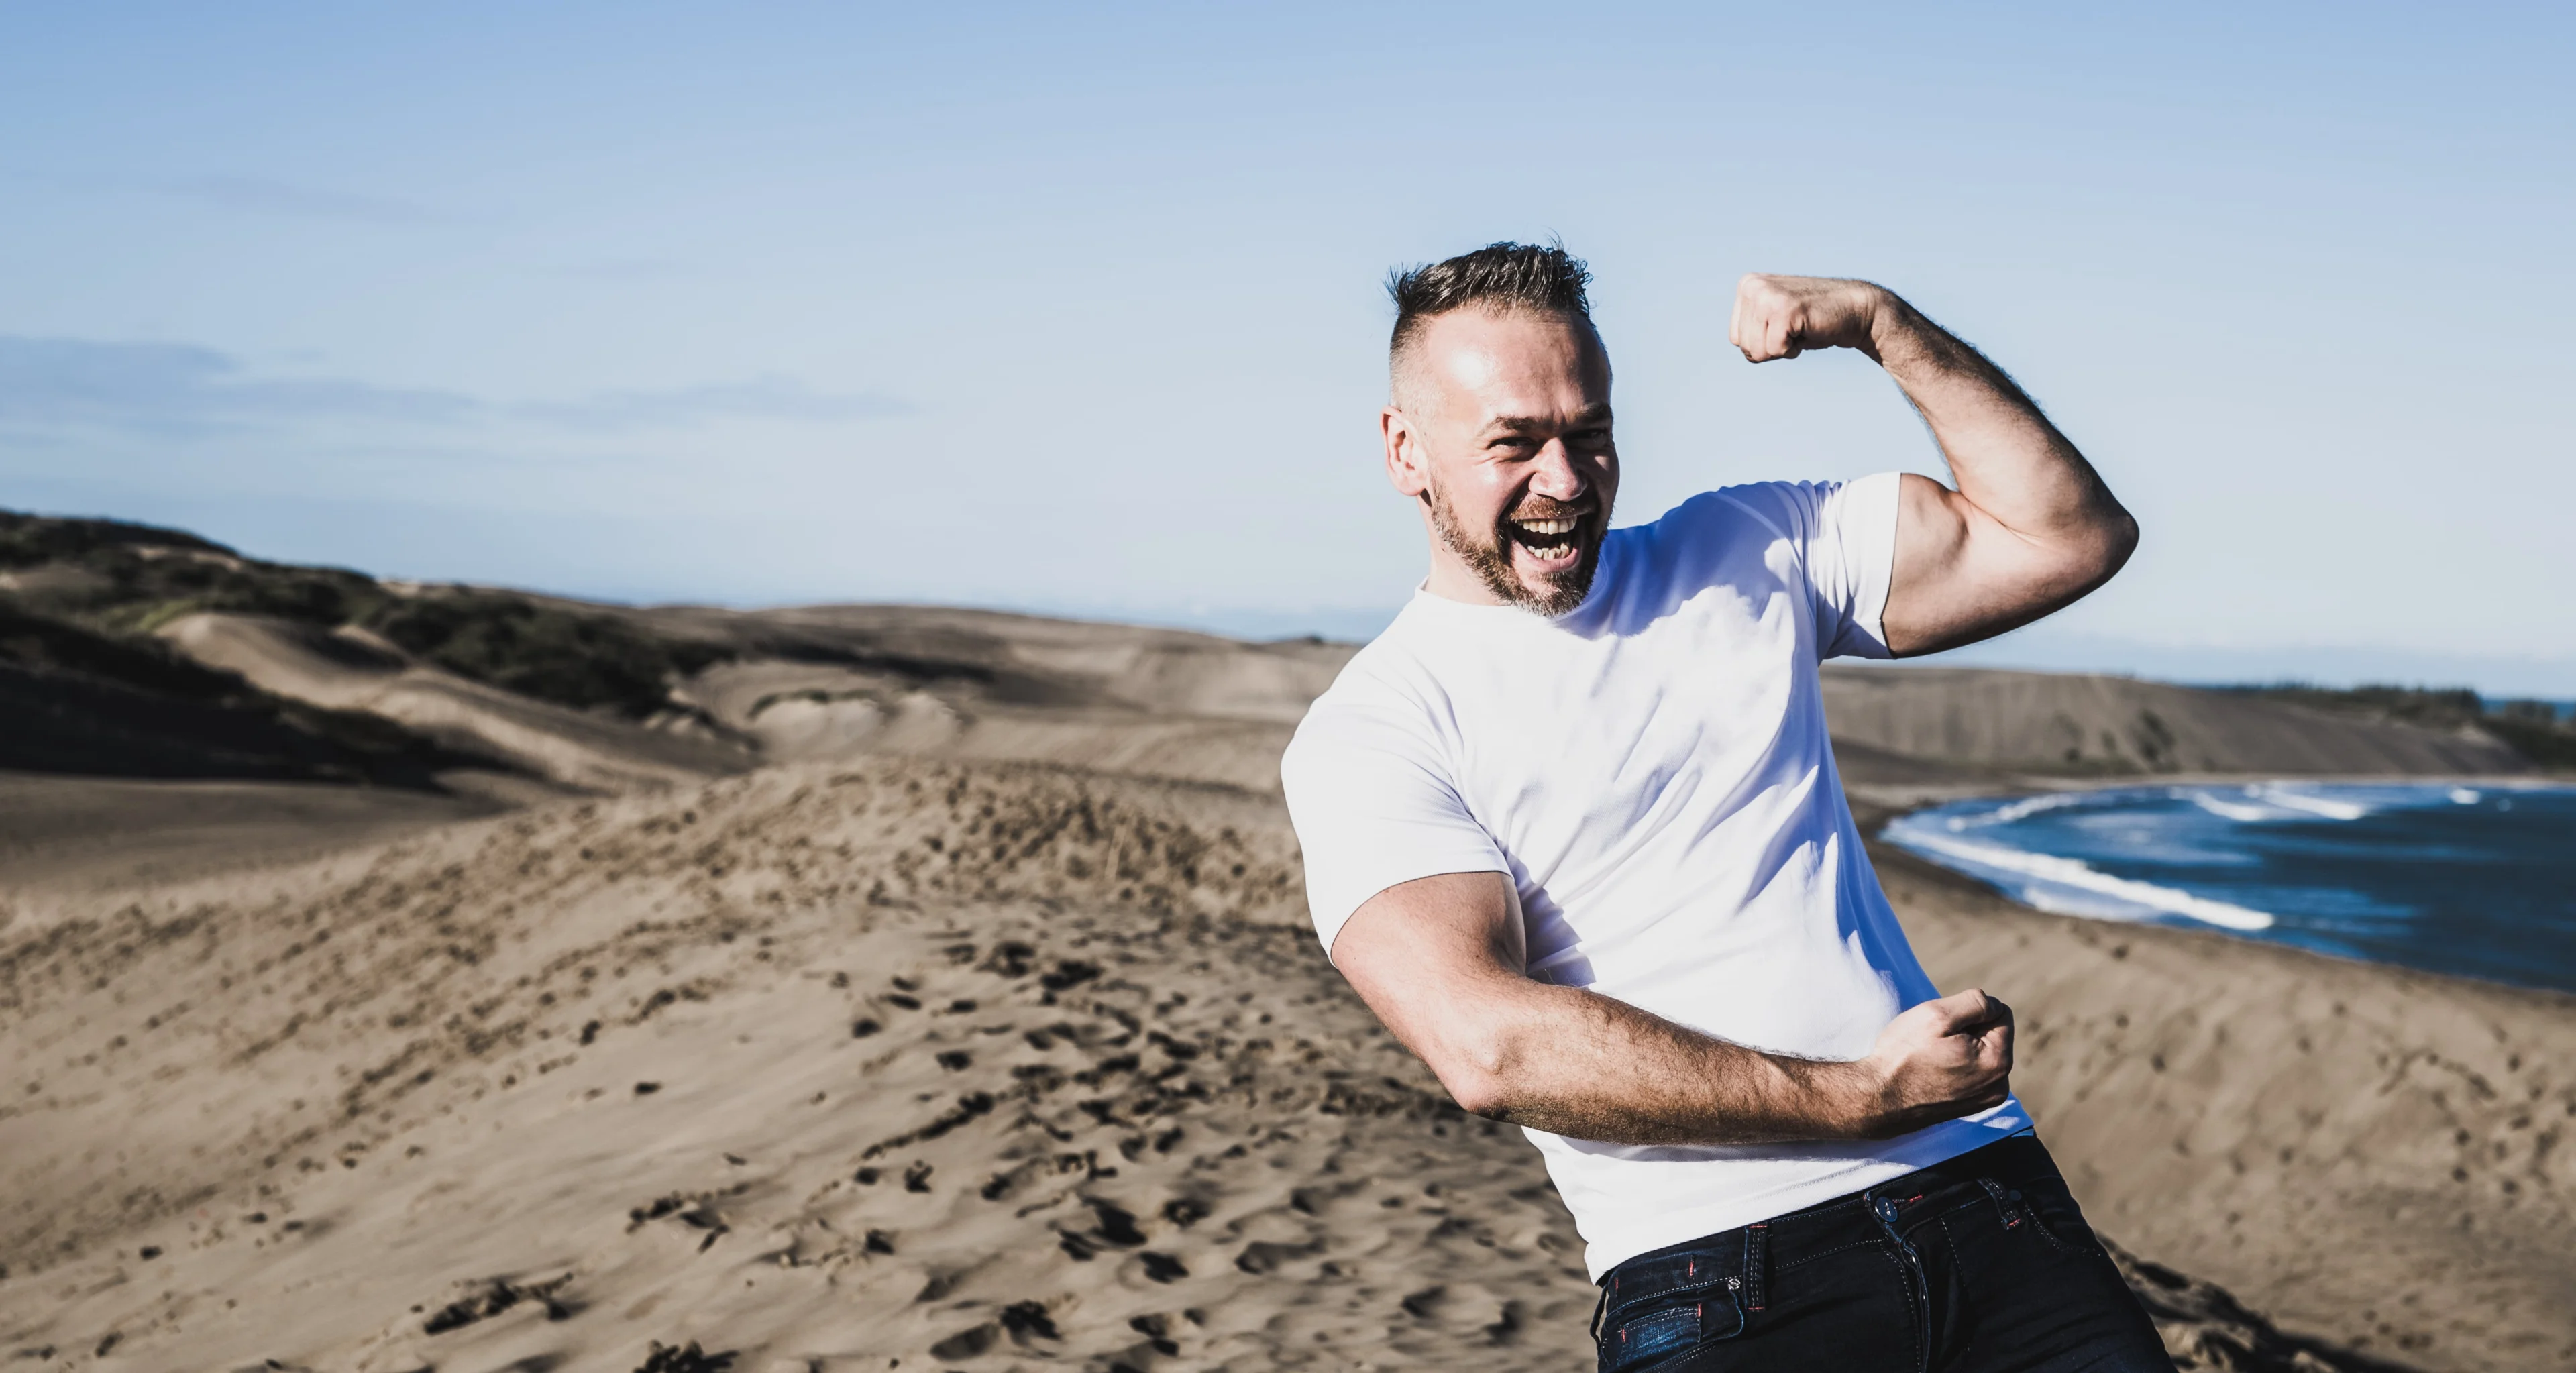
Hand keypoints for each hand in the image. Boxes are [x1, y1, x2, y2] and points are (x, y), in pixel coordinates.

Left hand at [1728, 274, 1889, 361]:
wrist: (1856, 311)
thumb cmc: (1814, 322)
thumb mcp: (1773, 322)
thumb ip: (1753, 327)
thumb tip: (1740, 346)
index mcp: (1747, 286)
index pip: (1736, 338)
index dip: (1763, 343)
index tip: (1785, 327)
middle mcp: (1752, 286)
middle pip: (1745, 346)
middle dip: (1772, 348)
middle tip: (1796, 328)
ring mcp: (1766, 295)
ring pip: (1756, 350)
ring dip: (1782, 349)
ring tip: (1800, 328)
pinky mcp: (1783, 309)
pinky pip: (1774, 350)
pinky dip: (1793, 350)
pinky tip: (1807, 330)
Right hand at [1844, 988, 2013, 1139]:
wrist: (1878, 1098)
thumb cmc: (1904, 1055)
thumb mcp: (1937, 1015)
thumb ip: (1975, 1002)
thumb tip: (1993, 1006)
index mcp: (1998, 1061)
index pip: (2000, 1012)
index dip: (1969, 1011)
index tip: (1944, 1028)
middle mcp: (1999, 1084)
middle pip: (1992, 1034)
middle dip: (1967, 1030)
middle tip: (1934, 1043)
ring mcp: (1986, 1098)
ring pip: (1981, 1052)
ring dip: (1961, 1046)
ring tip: (1932, 1057)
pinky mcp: (1972, 1105)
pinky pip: (1972, 1071)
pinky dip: (1956, 1064)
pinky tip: (1933, 1071)